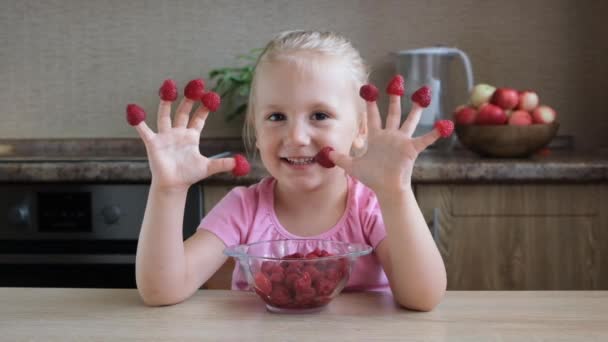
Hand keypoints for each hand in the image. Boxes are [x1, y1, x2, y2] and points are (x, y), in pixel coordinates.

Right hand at [129, 94, 234, 192]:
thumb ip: (223, 164)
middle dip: (189, 99)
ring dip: (166, 101)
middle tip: (194, 85)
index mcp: (191, 137)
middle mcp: (178, 133)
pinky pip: (144, 130)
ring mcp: (165, 136)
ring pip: (165, 115)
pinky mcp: (153, 143)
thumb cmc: (189, 175)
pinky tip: (134, 110)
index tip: (211, 96)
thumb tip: (240, 163)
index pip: (198, 118)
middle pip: (183, 112)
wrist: (173, 185)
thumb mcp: (208, 168)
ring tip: (168, 86)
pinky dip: (138, 121)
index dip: (204, 107)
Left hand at [330, 82, 445, 194]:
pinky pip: (425, 139)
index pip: (372, 116)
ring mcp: (402, 141)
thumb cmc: (372, 178)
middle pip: (392, 112)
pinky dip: (435, 133)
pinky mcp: (412, 149)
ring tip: (423, 94)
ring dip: (416, 108)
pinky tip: (445, 124)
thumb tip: (326, 153)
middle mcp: (390, 136)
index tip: (368, 89)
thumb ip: (340, 158)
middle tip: (396, 80)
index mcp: (376, 137)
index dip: (370, 103)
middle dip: (394, 97)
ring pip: (410, 120)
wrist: (386, 190)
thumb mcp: (352, 167)